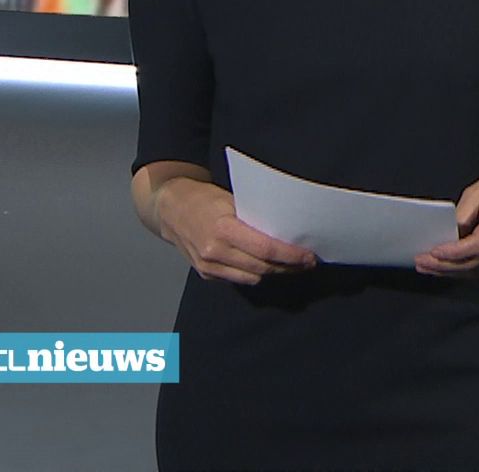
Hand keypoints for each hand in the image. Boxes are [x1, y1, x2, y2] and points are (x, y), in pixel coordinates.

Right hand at [155, 179, 317, 284]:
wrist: (170, 209)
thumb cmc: (203, 199)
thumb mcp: (232, 199)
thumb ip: (255, 217)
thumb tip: (286, 228)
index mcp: (223, 229)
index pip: (265, 249)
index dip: (290, 255)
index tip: (308, 255)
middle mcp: (214, 252)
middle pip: (261, 267)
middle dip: (288, 267)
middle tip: (307, 262)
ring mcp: (208, 266)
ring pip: (252, 278)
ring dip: (274, 273)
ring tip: (292, 266)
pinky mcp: (205, 274)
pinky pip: (237, 279)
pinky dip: (255, 274)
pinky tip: (267, 266)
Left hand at [415, 157, 478, 278]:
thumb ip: (462, 213)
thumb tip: (447, 235)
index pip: (477, 244)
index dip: (453, 252)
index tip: (432, 252)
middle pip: (476, 262)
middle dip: (446, 266)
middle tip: (422, 263)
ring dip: (452, 272)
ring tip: (429, 268)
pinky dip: (466, 272)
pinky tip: (450, 269)